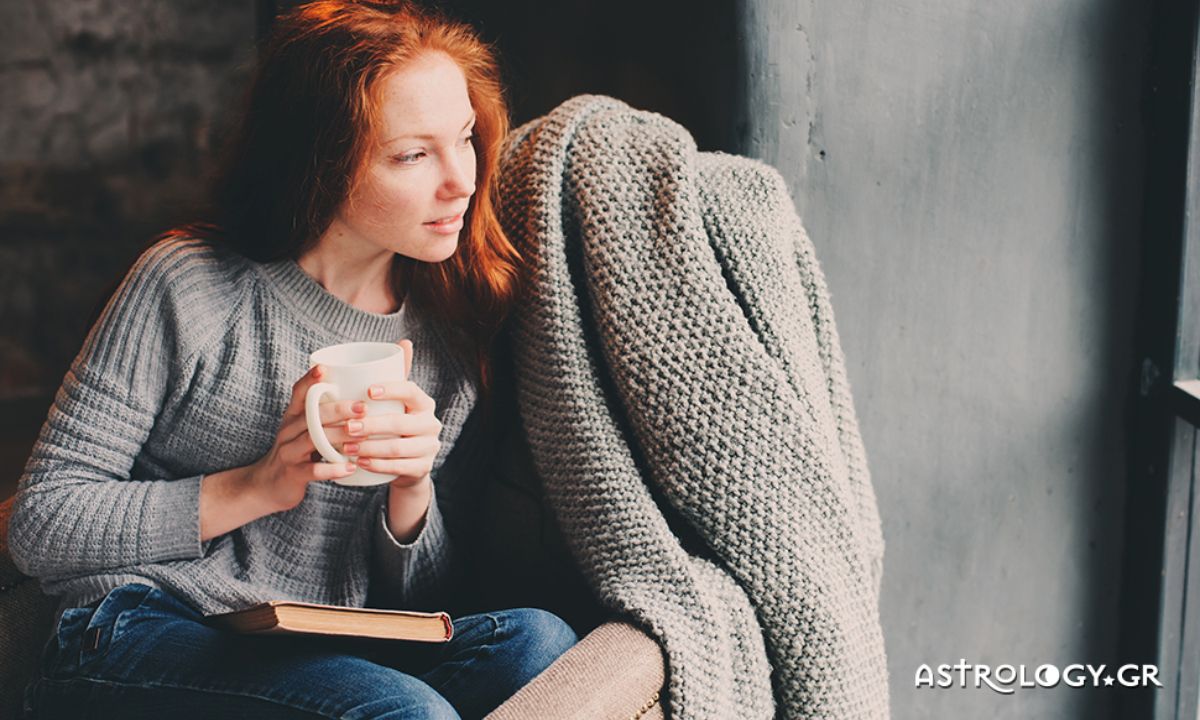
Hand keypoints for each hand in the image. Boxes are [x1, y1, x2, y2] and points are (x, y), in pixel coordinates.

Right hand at [247, 364, 364, 511]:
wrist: (268, 485)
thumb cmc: (297, 452)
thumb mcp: (304, 430)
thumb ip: (323, 415)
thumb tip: (359, 396)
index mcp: (292, 417)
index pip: (298, 394)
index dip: (309, 380)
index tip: (323, 369)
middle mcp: (288, 431)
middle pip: (311, 416)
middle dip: (338, 410)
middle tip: (363, 407)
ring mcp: (289, 452)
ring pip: (313, 440)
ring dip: (339, 436)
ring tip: (363, 436)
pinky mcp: (293, 474)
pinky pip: (313, 470)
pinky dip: (333, 469)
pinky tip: (351, 467)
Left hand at [337, 340, 442, 489]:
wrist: (409, 462)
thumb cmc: (397, 423)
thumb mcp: (398, 400)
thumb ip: (397, 374)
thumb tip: (404, 341)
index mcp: (424, 403)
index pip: (410, 391)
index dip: (390, 390)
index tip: (367, 391)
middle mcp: (431, 424)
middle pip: (401, 423)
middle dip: (372, 425)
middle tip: (347, 426)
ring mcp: (429, 448)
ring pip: (399, 448)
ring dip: (370, 447)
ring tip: (346, 447)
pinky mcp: (422, 468)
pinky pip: (400, 468)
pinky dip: (378, 465)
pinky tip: (361, 462)